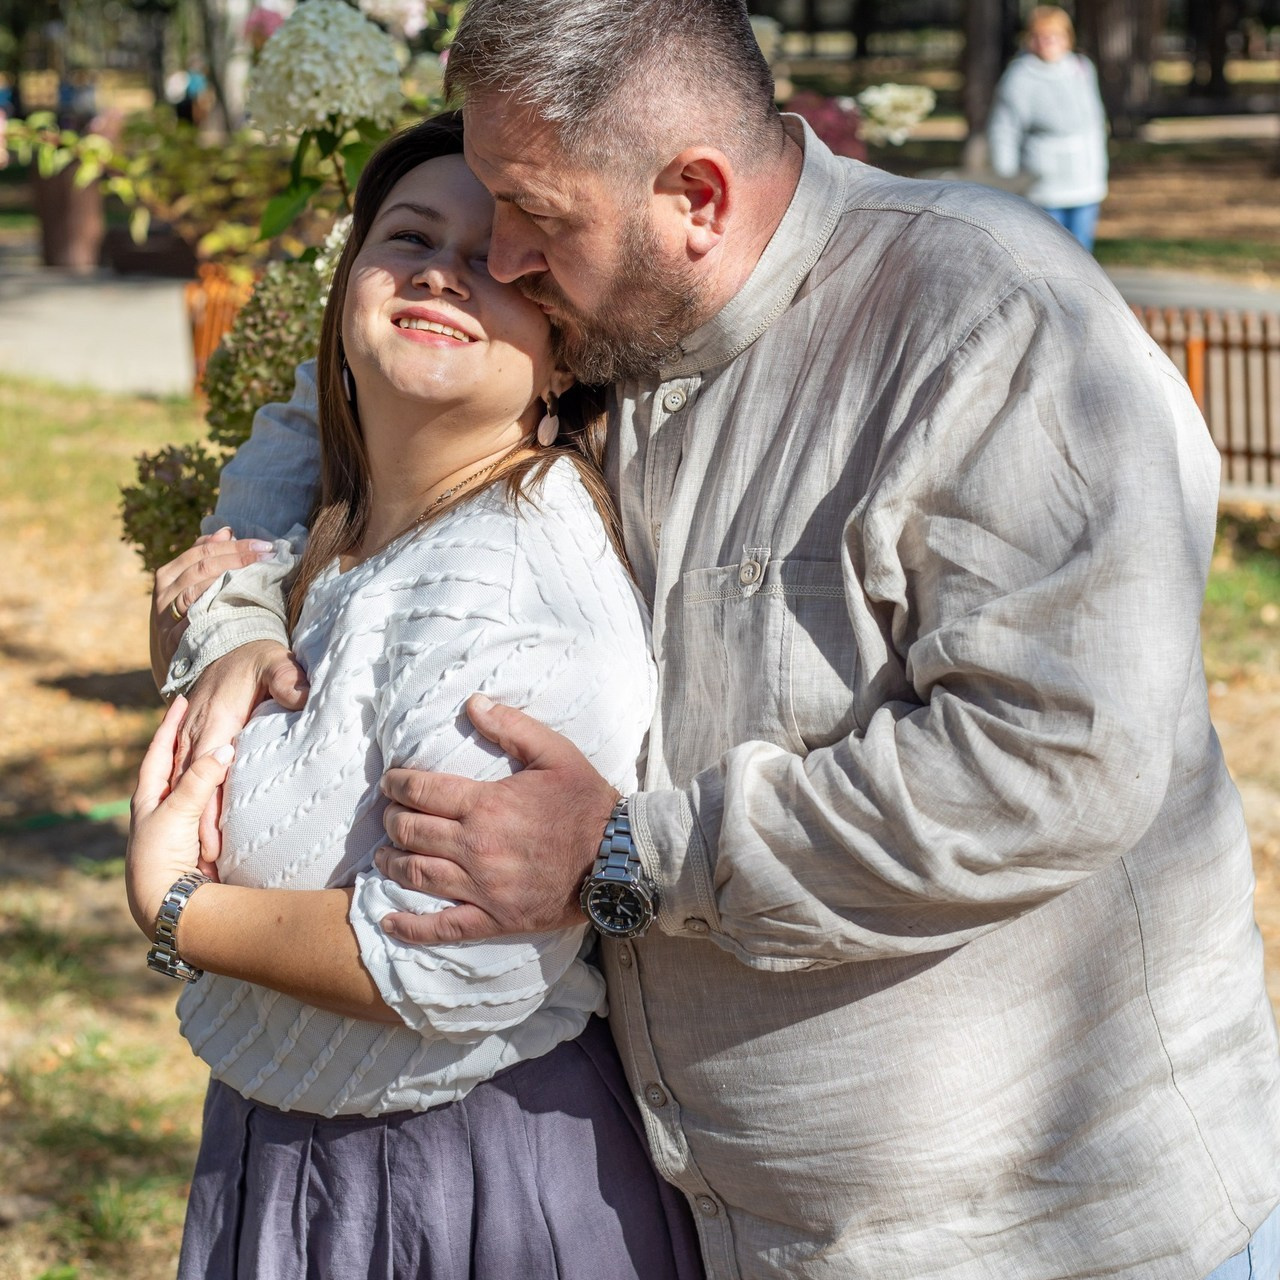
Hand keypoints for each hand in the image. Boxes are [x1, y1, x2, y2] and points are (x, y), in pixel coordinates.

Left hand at [127, 696, 233, 936]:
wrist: (168, 902)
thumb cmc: (162, 856)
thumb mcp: (177, 812)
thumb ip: (200, 780)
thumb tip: (224, 748)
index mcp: (148, 797)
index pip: (159, 751)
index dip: (169, 725)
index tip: (180, 699)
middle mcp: (162, 808)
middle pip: (176, 766)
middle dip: (186, 742)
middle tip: (199, 716)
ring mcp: (181, 825)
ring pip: (196, 787)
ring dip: (208, 767)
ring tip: (223, 744)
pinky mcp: (199, 840)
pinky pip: (213, 808)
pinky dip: (223, 793)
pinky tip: (235, 787)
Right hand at [149, 527, 276, 683]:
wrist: (174, 676)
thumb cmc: (189, 626)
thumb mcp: (189, 592)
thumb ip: (203, 562)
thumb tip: (225, 530)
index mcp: (168, 579)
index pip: (202, 553)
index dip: (234, 547)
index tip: (265, 546)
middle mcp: (164, 598)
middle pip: (200, 569)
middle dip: (237, 557)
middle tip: (269, 554)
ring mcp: (166, 622)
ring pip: (195, 591)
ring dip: (230, 579)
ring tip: (262, 573)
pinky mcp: (174, 645)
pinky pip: (196, 624)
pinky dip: (217, 611)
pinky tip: (242, 605)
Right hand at [174, 639, 309, 863]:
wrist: (229, 644)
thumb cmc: (258, 659)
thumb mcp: (275, 661)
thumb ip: (288, 678)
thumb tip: (301, 697)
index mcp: (217, 719)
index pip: (209, 772)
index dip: (208, 810)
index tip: (213, 844)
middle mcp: (196, 732)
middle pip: (190, 788)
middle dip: (195, 828)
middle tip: (206, 867)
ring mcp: (188, 738)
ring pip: (181, 786)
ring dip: (187, 822)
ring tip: (201, 862)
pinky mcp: (190, 742)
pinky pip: (183, 777)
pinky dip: (187, 805)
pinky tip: (197, 834)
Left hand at [375, 694, 617, 944]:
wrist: (618, 858)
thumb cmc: (587, 803)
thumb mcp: (556, 753)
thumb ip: (512, 726)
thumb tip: (472, 703)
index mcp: (486, 805)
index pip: (422, 791)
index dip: (397, 784)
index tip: (390, 782)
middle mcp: (476, 847)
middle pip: (411, 832)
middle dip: (392, 820)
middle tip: (390, 815)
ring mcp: (483, 887)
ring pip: (417, 875)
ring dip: (391, 863)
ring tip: (384, 855)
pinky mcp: (495, 918)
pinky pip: (443, 927)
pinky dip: (411, 927)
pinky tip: (389, 922)